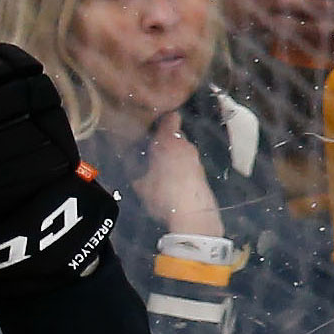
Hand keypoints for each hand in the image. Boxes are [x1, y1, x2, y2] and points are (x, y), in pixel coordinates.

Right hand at [135, 111, 224, 242]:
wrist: (193, 215)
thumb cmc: (163, 195)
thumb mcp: (140, 185)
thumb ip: (136, 172)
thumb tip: (131, 166)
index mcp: (168, 142)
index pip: (170, 118)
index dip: (163, 120)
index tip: (154, 126)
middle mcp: (185, 145)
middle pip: (176, 137)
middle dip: (165, 144)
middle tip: (152, 156)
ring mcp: (196, 160)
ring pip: (182, 152)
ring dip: (174, 158)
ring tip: (161, 173)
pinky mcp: (202, 174)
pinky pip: (188, 166)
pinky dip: (181, 170)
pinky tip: (173, 185)